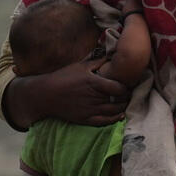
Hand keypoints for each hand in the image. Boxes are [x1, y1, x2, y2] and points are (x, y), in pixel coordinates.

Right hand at [9, 58, 129, 126]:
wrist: (47, 95)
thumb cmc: (63, 77)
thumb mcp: (80, 66)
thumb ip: (97, 61)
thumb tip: (110, 53)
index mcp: (94, 83)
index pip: (118, 88)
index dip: (125, 87)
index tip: (127, 84)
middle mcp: (94, 97)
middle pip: (118, 100)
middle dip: (126, 97)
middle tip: (129, 93)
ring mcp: (90, 109)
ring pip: (114, 111)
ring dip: (122, 107)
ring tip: (125, 102)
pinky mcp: (86, 119)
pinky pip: (104, 121)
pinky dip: (114, 119)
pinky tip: (119, 115)